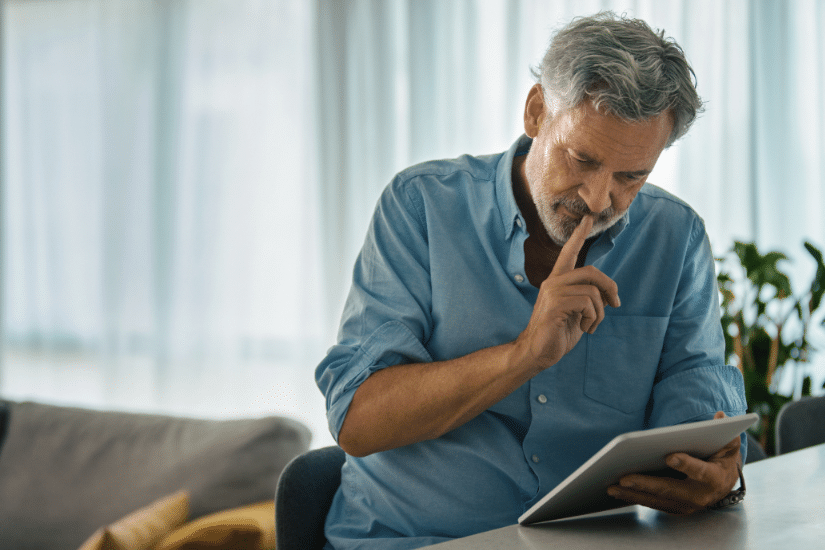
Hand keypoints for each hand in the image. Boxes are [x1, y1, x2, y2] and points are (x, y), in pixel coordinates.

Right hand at [514, 215, 619, 371]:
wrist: (537, 352)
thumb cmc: (558, 333)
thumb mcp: (578, 313)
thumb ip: (588, 298)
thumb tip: (609, 295)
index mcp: (558, 281)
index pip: (569, 253)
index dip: (579, 236)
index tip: (588, 219)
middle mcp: (553, 282)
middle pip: (591, 272)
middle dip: (610, 287)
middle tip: (615, 304)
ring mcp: (552, 293)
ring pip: (593, 292)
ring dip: (600, 313)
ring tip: (591, 325)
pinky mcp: (555, 306)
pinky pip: (587, 304)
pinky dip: (594, 318)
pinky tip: (584, 329)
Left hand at [607, 411, 742, 513]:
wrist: (724, 483)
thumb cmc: (721, 458)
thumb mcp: (729, 444)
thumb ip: (726, 431)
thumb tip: (720, 416)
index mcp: (715, 478)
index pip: (701, 471)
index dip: (687, 464)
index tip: (669, 456)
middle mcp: (700, 496)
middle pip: (670, 489)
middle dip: (646, 484)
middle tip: (624, 478)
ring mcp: (686, 505)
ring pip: (657, 500)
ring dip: (633, 494)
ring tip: (612, 487)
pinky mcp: (674, 508)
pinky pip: (652, 504)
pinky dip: (634, 498)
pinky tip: (616, 491)